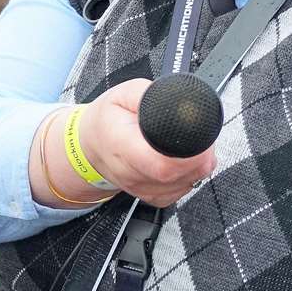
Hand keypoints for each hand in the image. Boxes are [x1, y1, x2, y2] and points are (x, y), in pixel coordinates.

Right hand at [77, 78, 217, 208]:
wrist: (91, 146)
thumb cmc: (107, 120)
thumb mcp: (125, 93)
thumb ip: (153, 95)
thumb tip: (182, 100)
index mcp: (122, 146)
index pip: (162, 164)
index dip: (190, 153)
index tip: (200, 137)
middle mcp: (131, 174)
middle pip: (180, 175)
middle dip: (200, 154)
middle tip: (199, 134)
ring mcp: (143, 189)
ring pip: (188, 183)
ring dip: (197, 162)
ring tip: (186, 143)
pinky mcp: (154, 197)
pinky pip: (185, 189)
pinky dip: (190, 173)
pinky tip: (181, 159)